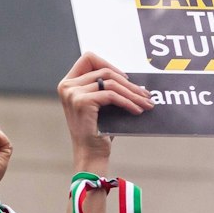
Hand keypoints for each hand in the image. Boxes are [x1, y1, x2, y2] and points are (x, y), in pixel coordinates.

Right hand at [57, 53, 152, 174]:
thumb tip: (133, 79)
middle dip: (129, 83)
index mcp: (68, 83)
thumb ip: (106, 87)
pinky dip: (128, 102)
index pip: (89, 59)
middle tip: (145, 94)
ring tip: (146, 103)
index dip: (109, 64)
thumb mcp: (100, 104)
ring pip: (111, 83)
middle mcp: (67, 86)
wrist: (90, 154)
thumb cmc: (98, 130)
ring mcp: (72, 93)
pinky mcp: (82, 102)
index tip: (125, 79)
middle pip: (104, 71)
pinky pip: (112, 95)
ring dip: (132, 93)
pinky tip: (137, 110)